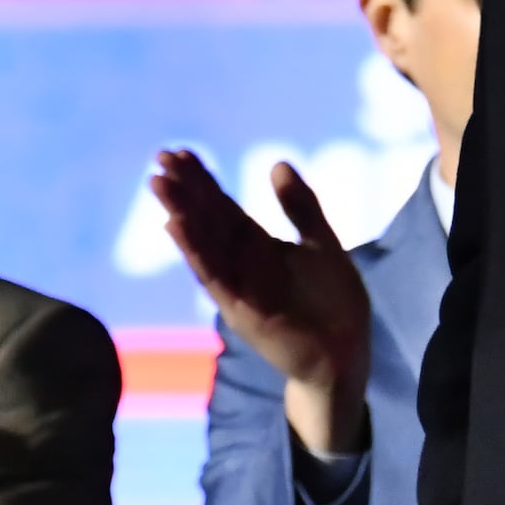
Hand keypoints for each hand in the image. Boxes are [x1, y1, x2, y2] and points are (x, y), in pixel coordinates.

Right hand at [152, 151, 373, 455]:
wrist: (345, 352)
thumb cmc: (333, 301)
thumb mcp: (320, 242)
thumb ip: (300, 207)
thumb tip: (277, 163)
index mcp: (257, 244)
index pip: (222, 206)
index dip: (202, 180)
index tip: (179, 152)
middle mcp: (241, 262)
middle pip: (207, 219)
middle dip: (184, 190)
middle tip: (160, 159)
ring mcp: (238, 286)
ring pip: (203, 244)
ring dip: (181, 214)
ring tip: (160, 185)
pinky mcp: (242, 309)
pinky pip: (215, 277)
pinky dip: (196, 251)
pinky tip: (177, 227)